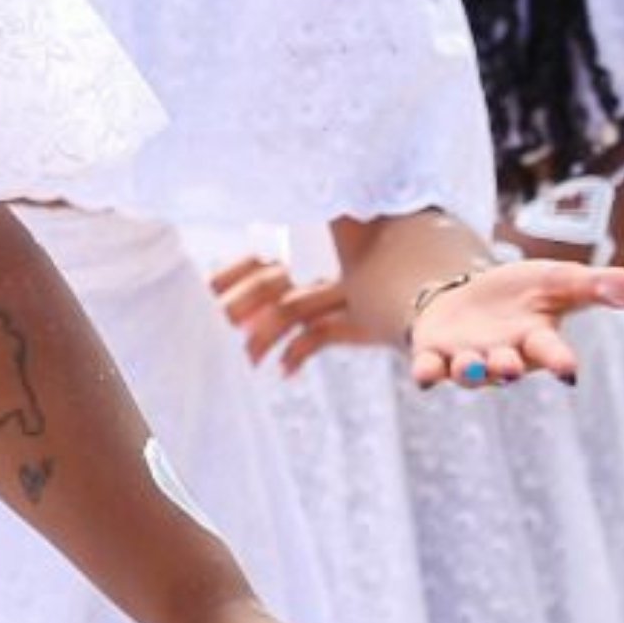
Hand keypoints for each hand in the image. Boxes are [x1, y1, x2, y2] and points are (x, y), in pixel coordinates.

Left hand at [209, 254, 363, 373]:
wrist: (420, 289)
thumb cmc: (359, 283)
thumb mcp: (321, 273)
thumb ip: (282, 282)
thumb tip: (234, 311)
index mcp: (304, 251)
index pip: (257, 258)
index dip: (228, 275)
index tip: (203, 294)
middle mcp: (319, 267)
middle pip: (268, 283)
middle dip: (237, 306)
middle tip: (214, 331)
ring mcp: (341, 291)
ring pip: (289, 311)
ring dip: (262, 338)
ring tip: (247, 361)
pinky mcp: (362, 319)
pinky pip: (321, 335)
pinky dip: (298, 354)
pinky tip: (284, 371)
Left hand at [404, 256, 623, 391]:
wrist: (468, 296)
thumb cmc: (522, 293)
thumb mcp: (560, 280)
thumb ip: (601, 286)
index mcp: (537, 339)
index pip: (552, 353)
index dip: (558, 361)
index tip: (568, 368)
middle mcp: (504, 354)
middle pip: (507, 366)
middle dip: (507, 367)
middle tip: (509, 366)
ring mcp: (468, 358)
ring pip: (469, 372)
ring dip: (470, 370)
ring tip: (471, 364)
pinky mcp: (434, 355)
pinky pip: (430, 370)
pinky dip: (428, 373)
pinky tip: (424, 375)